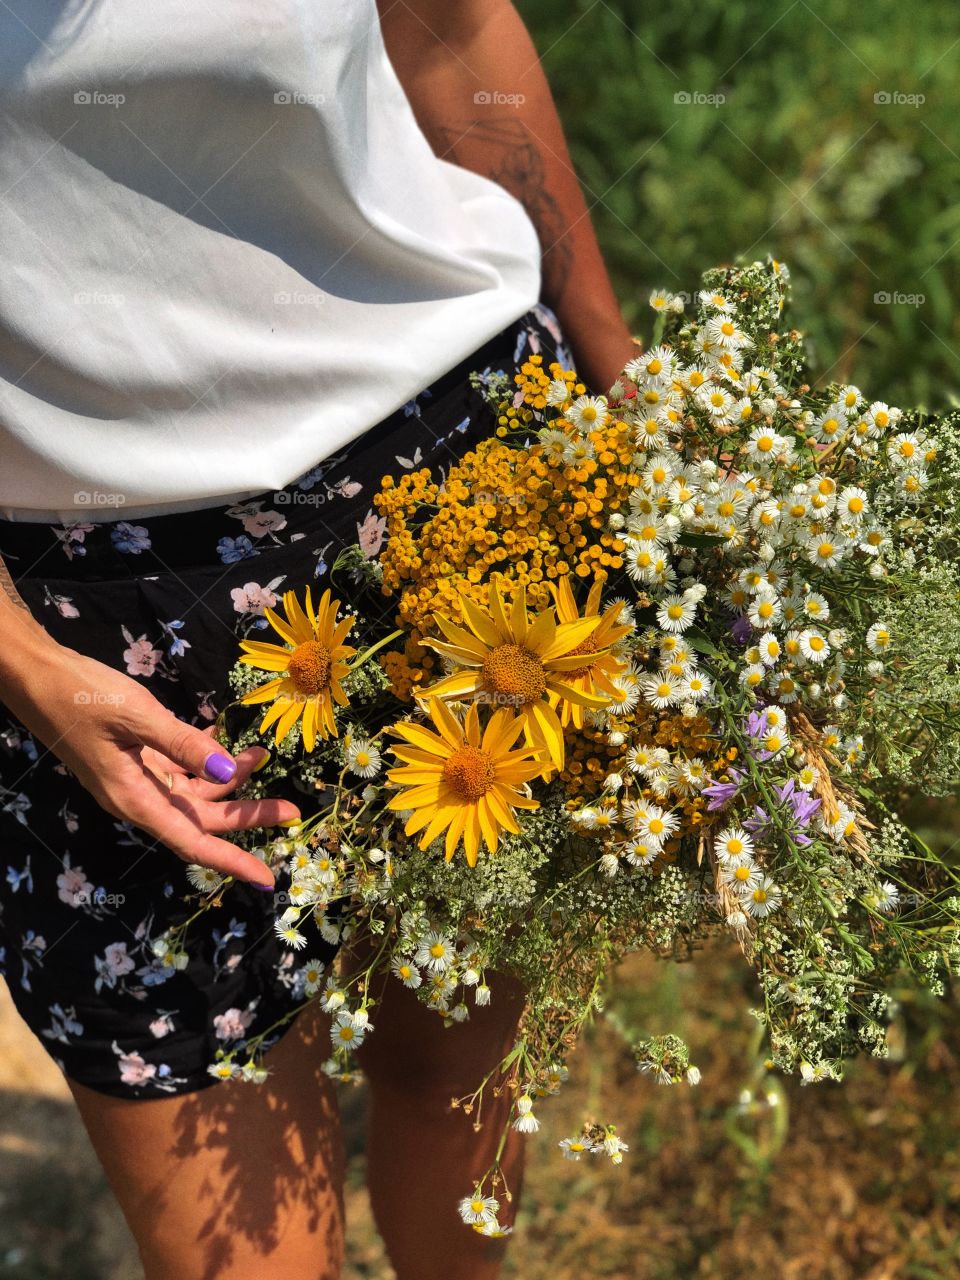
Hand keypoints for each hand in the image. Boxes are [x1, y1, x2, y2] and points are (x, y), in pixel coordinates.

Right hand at [0, 638, 296, 886]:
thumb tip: (230, 771)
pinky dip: (205, 756)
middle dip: (248, 814)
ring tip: (262, 754)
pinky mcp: (136, 757)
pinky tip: (226, 739)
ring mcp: (137, 777)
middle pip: (204, 818)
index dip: (231, 861)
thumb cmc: (80, 695)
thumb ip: (185, 745)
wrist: (34, 676)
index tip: (265, 878)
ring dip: (230, 776)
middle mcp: (139, 796)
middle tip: (292, 808)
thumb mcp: (137, 715)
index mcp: (135, 798)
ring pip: (195, 791)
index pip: (193, 841)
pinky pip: (180, 767)